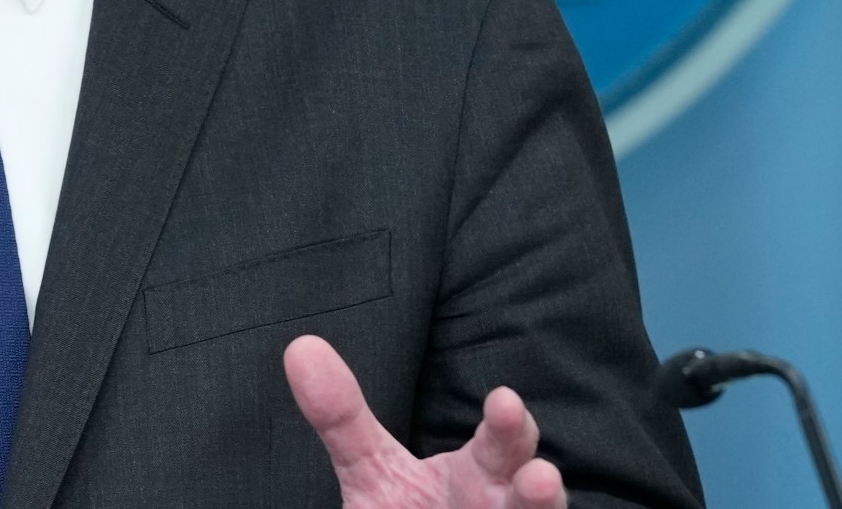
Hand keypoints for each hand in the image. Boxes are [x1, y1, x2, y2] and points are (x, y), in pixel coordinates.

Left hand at [284, 336, 564, 508]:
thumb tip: (301, 348)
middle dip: (540, 487)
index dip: (507, 423)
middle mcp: (506, 507)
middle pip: (534, 496)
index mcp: (482, 472)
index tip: (504, 400)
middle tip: (539, 475)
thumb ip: (342, 419)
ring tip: (540, 493)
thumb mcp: (371, 471)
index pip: (502, 441)